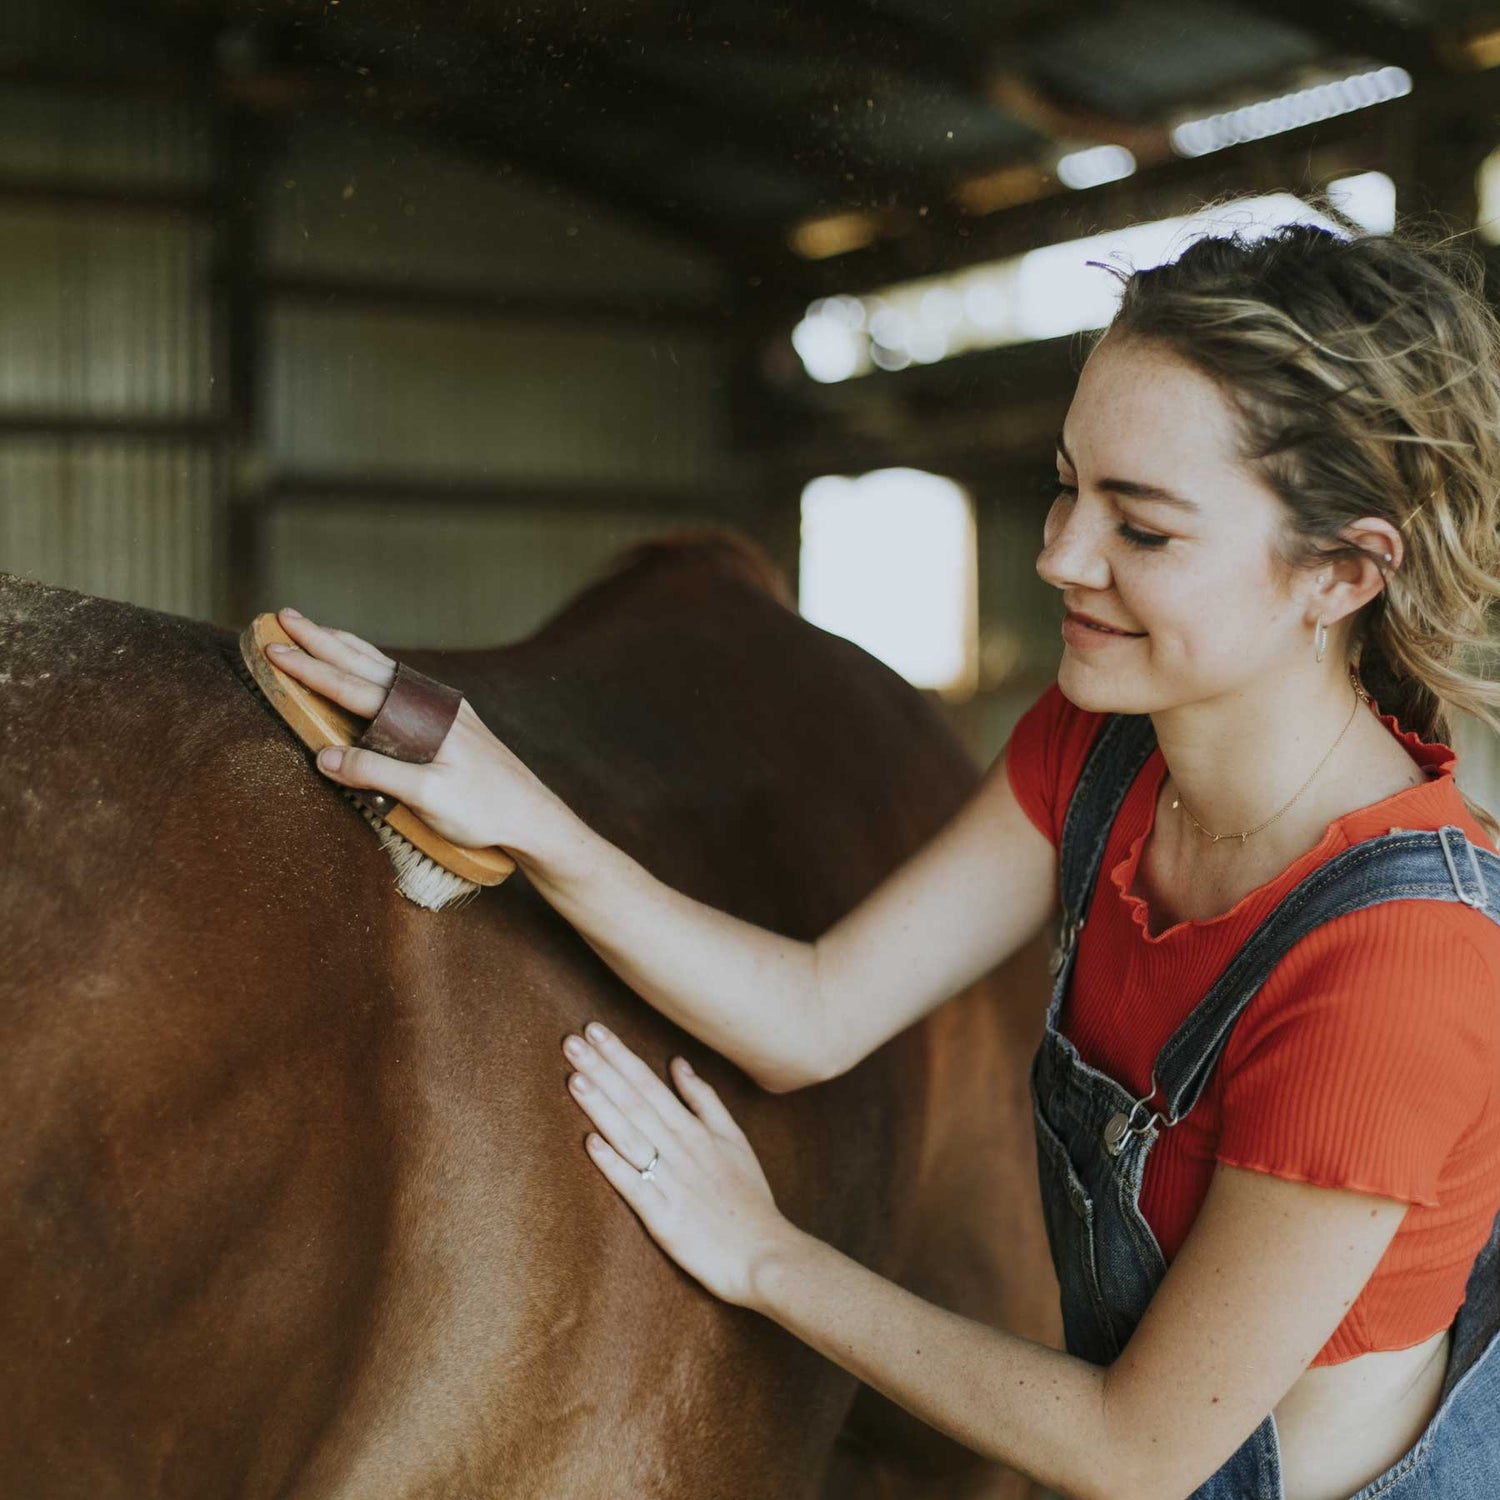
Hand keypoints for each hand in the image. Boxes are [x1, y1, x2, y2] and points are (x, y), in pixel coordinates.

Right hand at [262, 607, 559, 852]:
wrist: (533, 815)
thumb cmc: (485, 810)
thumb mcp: (429, 797)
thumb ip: (377, 774)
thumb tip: (324, 756)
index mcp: (422, 717)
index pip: (354, 688)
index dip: (310, 670)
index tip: (274, 650)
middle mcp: (433, 702)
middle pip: (366, 664)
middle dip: (321, 640)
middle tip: (282, 616)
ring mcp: (444, 707)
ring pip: (385, 668)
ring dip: (347, 647)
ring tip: (316, 629)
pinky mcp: (452, 719)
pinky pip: (401, 682)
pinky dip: (374, 666)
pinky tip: (369, 667)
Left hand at [562, 1024, 794, 1308]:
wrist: (764, 1253)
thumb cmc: (748, 1198)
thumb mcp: (734, 1138)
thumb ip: (705, 1100)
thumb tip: (678, 1063)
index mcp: (694, 1129)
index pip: (649, 1083)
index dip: (620, 1056)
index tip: (593, 1030)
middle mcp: (680, 1148)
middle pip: (634, 1101)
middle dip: (602, 1069)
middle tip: (571, 1040)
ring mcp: (671, 1182)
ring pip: (630, 1136)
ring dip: (601, 1106)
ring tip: (574, 1077)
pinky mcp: (663, 1217)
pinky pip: (634, 1186)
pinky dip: (612, 1164)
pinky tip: (589, 1143)